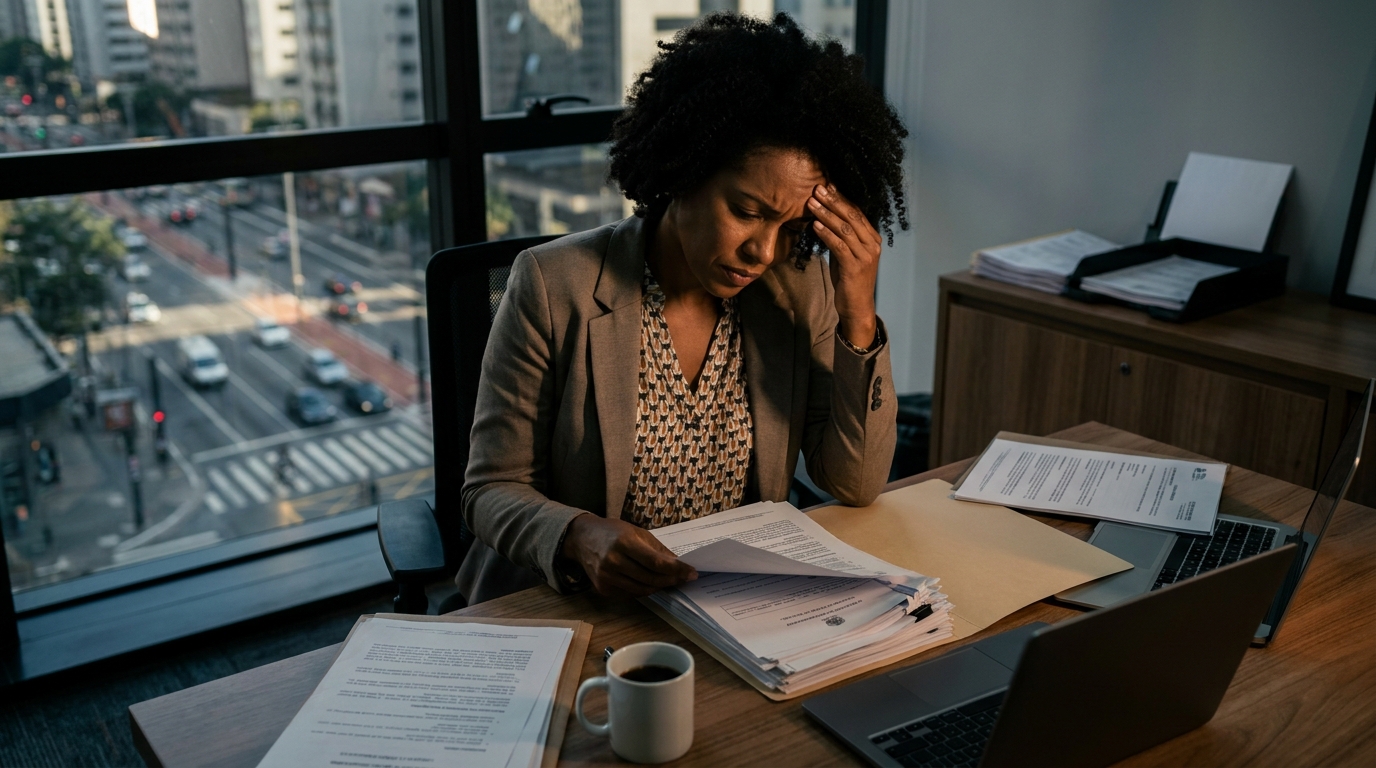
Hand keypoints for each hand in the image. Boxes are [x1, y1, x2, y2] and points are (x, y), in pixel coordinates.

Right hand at [561, 514, 697, 597]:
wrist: (582, 539)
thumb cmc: (612, 532)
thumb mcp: (637, 532)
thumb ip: (658, 549)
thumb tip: (679, 564)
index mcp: (624, 542)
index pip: (656, 562)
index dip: (676, 570)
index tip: (692, 572)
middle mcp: (613, 561)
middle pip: (650, 578)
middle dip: (671, 580)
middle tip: (684, 578)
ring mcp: (606, 577)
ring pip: (642, 590)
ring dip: (660, 587)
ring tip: (670, 581)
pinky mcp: (603, 589)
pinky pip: (631, 594)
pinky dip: (644, 590)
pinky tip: (651, 583)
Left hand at [808, 184, 879, 348]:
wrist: (857, 306)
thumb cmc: (850, 279)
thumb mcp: (846, 254)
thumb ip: (841, 237)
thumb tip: (824, 218)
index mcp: (872, 239)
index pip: (856, 212)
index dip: (841, 198)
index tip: (826, 186)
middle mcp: (872, 245)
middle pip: (852, 217)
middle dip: (833, 201)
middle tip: (817, 189)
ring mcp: (866, 256)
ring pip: (844, 229)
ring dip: (826, 214)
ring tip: (811, 203)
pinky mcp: (855, 267)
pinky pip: (839, 246)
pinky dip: (826, 234)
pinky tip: (815, 225)